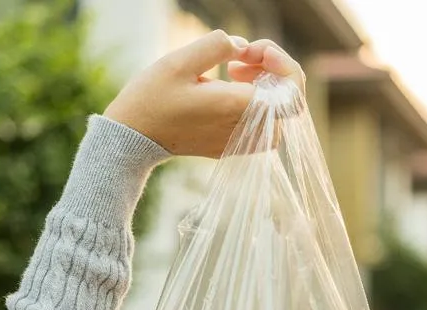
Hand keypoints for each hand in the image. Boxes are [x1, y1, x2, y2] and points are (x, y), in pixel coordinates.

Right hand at [103, 30, 304, 157]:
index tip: (256, 50)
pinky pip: (259, 128)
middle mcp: (242, 129)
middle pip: (288, 105)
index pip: (291, 94)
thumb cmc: (152, 98)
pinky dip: (253, 105)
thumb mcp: (180, 60)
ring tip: (234, 71)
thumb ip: (218, 46)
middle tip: (242, 58)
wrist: (134, 137)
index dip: (284, 65)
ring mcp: (237, 142)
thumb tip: (243, 47)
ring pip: (276, 119)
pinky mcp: (229, 147)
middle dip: (273, 73)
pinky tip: (228, 87)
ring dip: (265, 89)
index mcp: (237, 107)